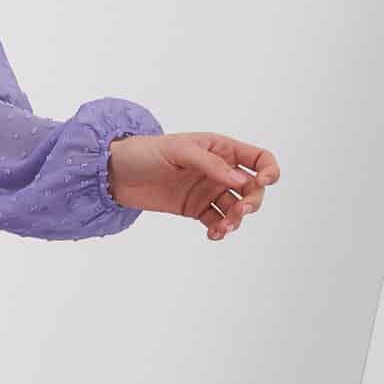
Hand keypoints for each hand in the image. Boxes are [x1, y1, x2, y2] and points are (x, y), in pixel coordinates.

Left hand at [108, 131, 278, 240]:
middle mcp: (219, 171)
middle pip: (252, 188)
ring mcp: (208, 191)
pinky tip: (214, 235)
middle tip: (239, 210)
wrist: (115, 173)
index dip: (269, 170)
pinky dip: (220, 230)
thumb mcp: (179, 151)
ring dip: (237, 220)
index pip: (258, 158)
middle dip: (252, 201)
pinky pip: (217, 221)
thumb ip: (211, 165)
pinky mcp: (194, 209)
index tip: (264, 182)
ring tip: (223, 228)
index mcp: (221, 149)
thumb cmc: (146, 152)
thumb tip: (241, 181)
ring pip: (236, 209)